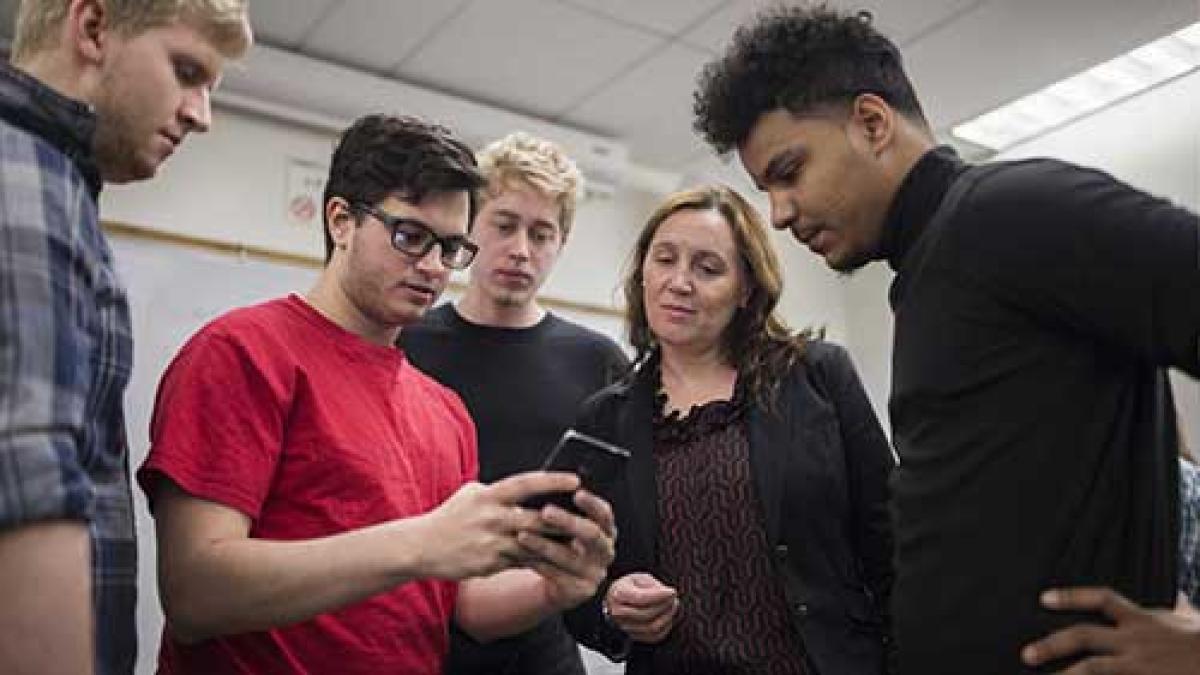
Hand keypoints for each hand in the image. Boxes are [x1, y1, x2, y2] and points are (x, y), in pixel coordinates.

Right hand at [413, 471, 579, 579]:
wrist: (422, 547)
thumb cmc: (449, 517)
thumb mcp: (470, 494)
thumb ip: (497, 490)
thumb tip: (524, 488)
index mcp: (488, 496)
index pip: (525, 484)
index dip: (551, 481)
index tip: (575, 480)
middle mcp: (492, 518)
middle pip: (537, 518)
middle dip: (563, 520)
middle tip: (588, 517)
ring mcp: (492, 542)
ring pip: (534, 544)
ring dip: (557, 545)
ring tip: (579, 543)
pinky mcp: (491, 563)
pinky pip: (522, 561)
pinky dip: (540, 561)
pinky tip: (556, 562)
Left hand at [515, 489, 616, 611]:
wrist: (562, 583)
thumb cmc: (564, 545)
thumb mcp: (570, 527)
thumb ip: (565, 509)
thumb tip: (547, 481)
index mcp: (606, 530)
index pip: (604, 513)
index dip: (592, 504)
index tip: (576, 493)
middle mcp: (605, 551)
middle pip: (591, 534)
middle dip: (568, 521)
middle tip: (546, 511)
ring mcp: (595, 573)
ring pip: (570, 557)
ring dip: (545, 545)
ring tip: (522, 535)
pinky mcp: (580, 590)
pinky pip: (558, 576)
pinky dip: (539, 564)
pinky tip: (522, 556)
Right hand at [604, 572, 679, 643]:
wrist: (618, 600)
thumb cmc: (630, 587)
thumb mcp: (639, 578)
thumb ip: (652, 585)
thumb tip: (667, 594)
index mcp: (618, 594)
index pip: (640, 598)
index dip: (659, 596)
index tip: (672, 591)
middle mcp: (618, 613)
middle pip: (646, 614)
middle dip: (664, 606)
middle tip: (673, 597)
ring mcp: (625, 627)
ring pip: (652, 628)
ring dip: (667, 616)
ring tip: (672, 605)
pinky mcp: (634, 636)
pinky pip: (655, 637)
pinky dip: (666, 627)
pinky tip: (667, 615)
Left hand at [1021, 587, 1199, 673]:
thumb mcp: (1195, 622)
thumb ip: (1182, 611)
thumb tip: (1182, 599)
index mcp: (1144, 620)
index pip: (1102, 599)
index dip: (1071, 596)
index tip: (1044, 598)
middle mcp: (1137, 640)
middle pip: (1083, 635)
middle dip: (1051, 644)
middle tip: (1026, 655)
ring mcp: (1141, 665)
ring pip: (1092, 668)